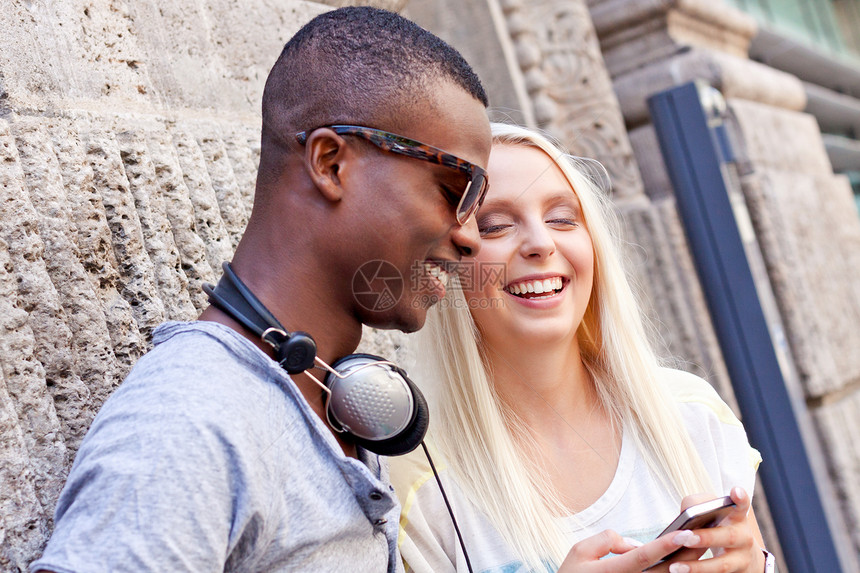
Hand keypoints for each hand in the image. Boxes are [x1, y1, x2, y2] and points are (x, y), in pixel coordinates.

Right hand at [558, 529, 697, 572]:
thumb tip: (634, 543)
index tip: (685, 532)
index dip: (666, 543)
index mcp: (613, 571)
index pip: (644, 555)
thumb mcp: (579, 551)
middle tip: (705, 536)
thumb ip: (606, 540)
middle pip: (663, 569)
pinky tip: (684, 565)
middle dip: (686, 553)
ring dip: (684, 565)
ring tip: (701, 548)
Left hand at [665, 487, 765, 572]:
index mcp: (737, 518)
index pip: (742, 505)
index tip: (735, 492)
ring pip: (720, 565)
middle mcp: (743, 538)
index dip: (740, 499)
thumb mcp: (714, 516)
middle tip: (686, 537)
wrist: (743, 558)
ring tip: (674, 567)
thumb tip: (684, 515)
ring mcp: (741, 560)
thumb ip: (697, 508)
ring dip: (697, 567)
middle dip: (706, 538)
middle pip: (726, 537)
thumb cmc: (719, 529)